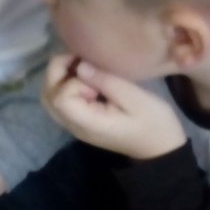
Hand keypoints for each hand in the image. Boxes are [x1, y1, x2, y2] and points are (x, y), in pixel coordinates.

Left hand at [43, 55, 185, 160]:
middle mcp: (74, 126)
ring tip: (84, 66)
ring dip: (61, 76)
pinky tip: (86, 77)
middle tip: (83, 60)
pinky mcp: (81, 120)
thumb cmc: (154, 123)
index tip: (95, 78)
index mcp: (88, 123)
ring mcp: (75, 125)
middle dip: (59, 71)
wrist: (161, 149)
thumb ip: (107, 82)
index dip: (72, 80)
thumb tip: (81, 66)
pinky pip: (61, 100)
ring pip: (50, 97)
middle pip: (48, 96)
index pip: (60, 98)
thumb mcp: (136, 99)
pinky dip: (66, 84)